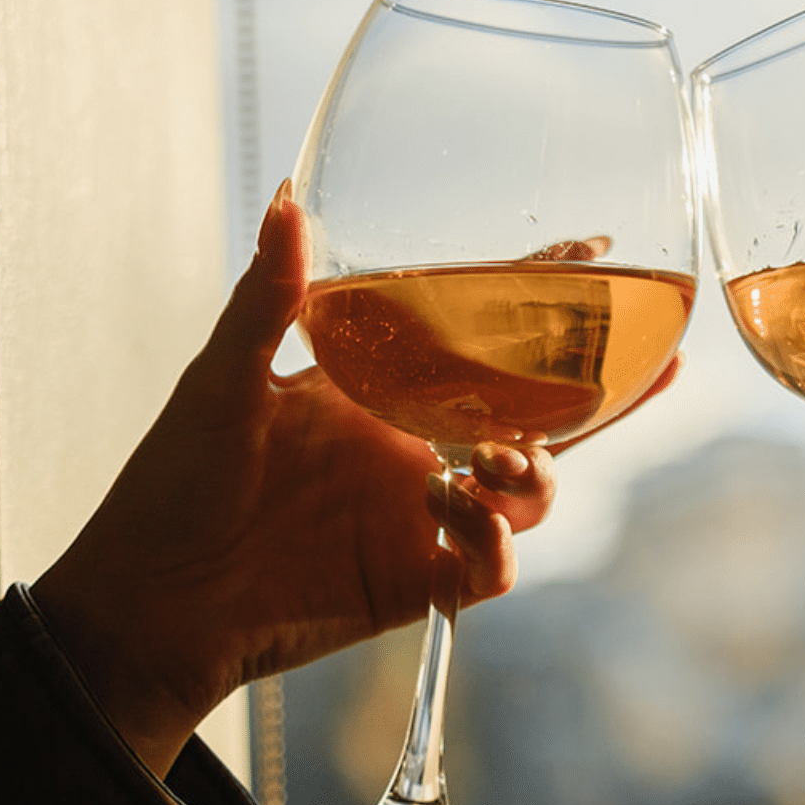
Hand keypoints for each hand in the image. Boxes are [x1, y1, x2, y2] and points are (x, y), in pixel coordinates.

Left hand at [31, 186, 678, 775]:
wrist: (148, 605)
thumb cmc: (172, 489)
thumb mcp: (222, 379)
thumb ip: (269, 298)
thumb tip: (289, 199)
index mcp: (381, 390)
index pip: (478, 333)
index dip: (539, 295)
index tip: (593, 251)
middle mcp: (415, 447)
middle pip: (538, 412)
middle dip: (604, 389)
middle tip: (656, 361)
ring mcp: (422, 516)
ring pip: (532, 489)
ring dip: (538, 469)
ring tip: (497, 460)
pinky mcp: (417, 582)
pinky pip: (494, 564)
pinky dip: (493, 539)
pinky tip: (454, 510)